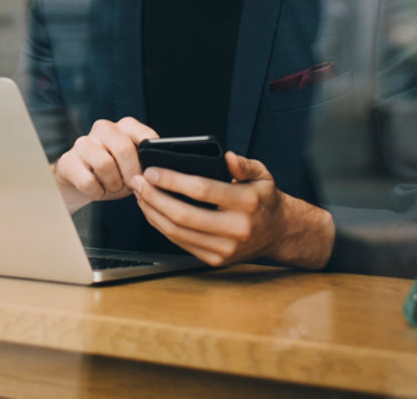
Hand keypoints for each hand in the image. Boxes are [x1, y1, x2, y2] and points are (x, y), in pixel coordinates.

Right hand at [52, 117, 158, 212]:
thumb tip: (154, 172)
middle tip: (131, 185)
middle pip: (123, 149)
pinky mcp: (68, 161)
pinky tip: (97, 190)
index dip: (150, 156)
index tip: (149, 171)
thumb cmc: (115, 172)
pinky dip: (97, 192)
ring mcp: (83, 143)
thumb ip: (146, 164)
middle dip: (130, 174)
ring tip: (113, 187)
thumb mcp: (134, 166)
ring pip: (104, 164)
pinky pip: (88, 181)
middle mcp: (104, 129)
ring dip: (113, 184)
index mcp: (125, 127)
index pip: (145, 134)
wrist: (82, 181)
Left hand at [130, 151, 334, 268]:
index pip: (202, 190)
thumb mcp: (262, 175)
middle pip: (183, 214)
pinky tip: (152, 211)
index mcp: (247, 203)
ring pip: (177, 232)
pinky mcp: (215, 259)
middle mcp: (236, 229)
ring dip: (152, 212)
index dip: (172, 180)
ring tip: (139, 194)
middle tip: (137, 182)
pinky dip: (160, 226)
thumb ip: (243, 164)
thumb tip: (227, 157)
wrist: (279, 233)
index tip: (151, 171)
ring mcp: (225, 248)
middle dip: (153, 197)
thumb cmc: (264, 200)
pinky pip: (180, 243)